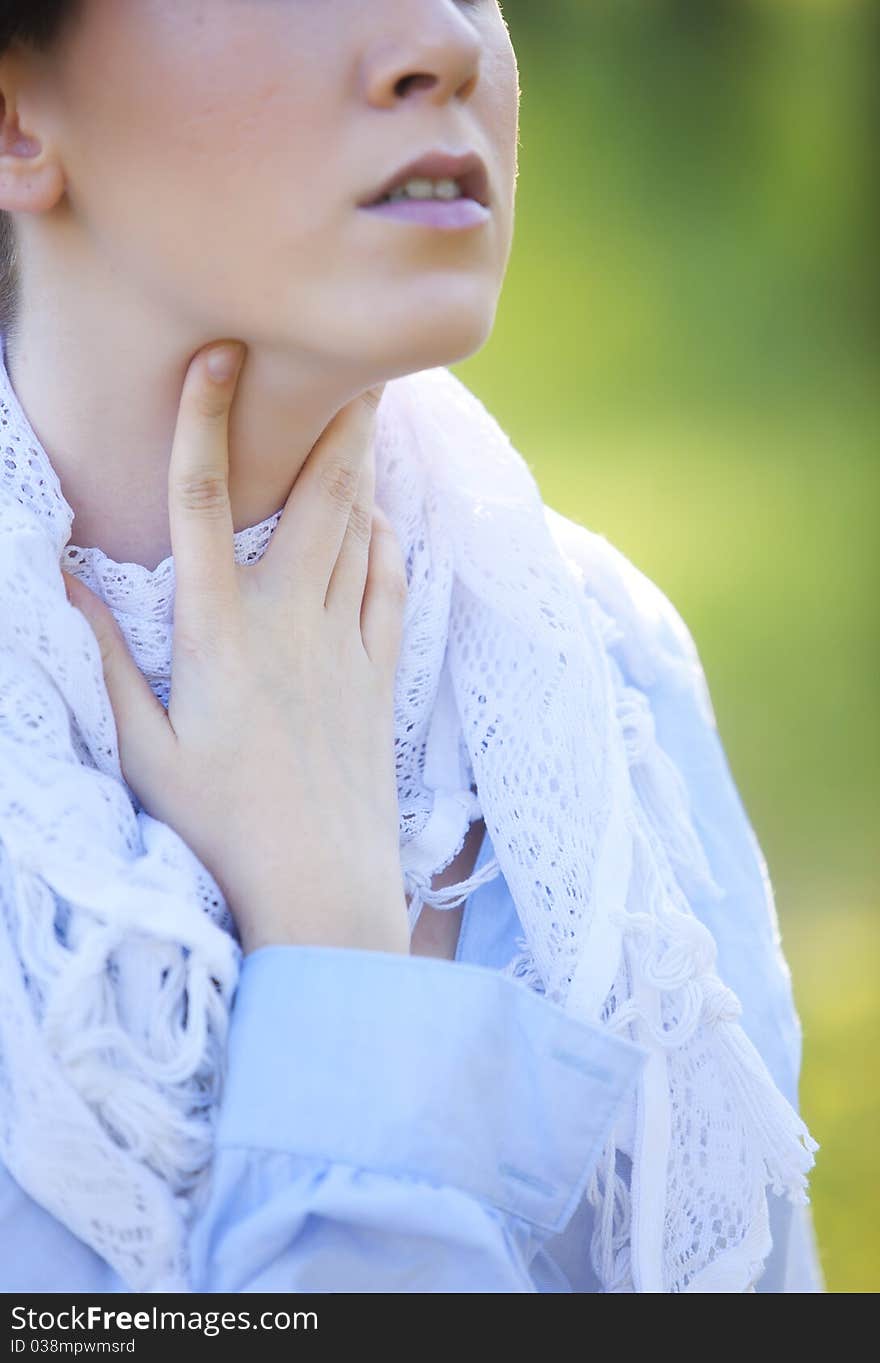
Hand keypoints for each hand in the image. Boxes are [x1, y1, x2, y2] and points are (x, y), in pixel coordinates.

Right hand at [62, 341, 410, 956]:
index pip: (206, 504)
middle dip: (333, 420)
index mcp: (219, 634)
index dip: (207, 423)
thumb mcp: (143, 752)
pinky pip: (392, 585)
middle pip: (316, 496)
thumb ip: (104, 663)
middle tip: (351, 359)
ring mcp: (345, 646)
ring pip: (360, 531)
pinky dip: (388, 540)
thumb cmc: (220, 830)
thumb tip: (66, 585)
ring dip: (362, 468)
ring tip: (368, 414)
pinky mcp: (380, 676)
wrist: (323, 889)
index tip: (219, 357)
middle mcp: (289, 622)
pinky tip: (381, 518)